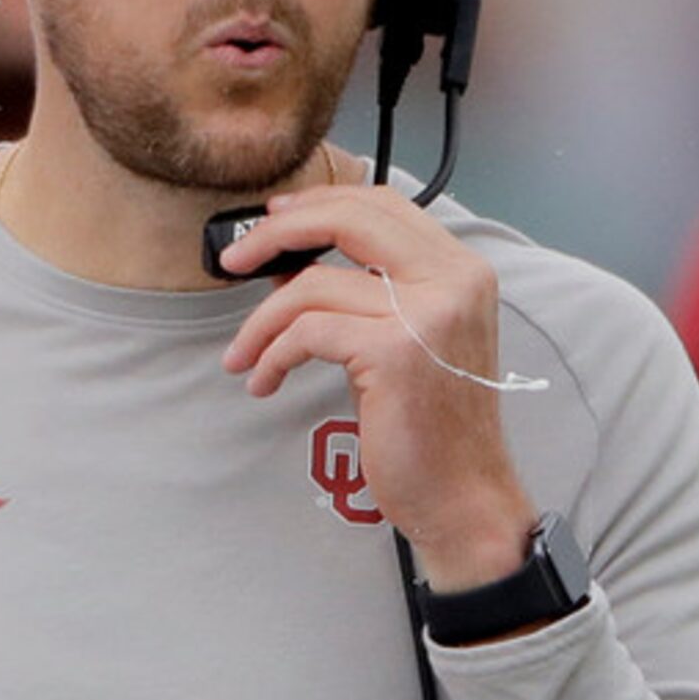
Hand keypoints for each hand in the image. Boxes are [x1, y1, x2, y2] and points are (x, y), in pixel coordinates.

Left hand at [218, 182, 536, 588]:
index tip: (274, 221)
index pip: (383, 204)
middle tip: (235, 260)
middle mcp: (454, 281)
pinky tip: (264, 381)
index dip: (320, 204)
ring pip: (313, 284)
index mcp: (463, 270)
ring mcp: (428, 314)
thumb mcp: (416, 340)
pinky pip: (306, 332)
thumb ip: (378, 292)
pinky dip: (272, 355)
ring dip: (261, 321)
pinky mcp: (396, 352)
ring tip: (244, 354)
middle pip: (349, 218)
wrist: (464, 495)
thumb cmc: (434, 426)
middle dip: (276, 233)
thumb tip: (294, 261)